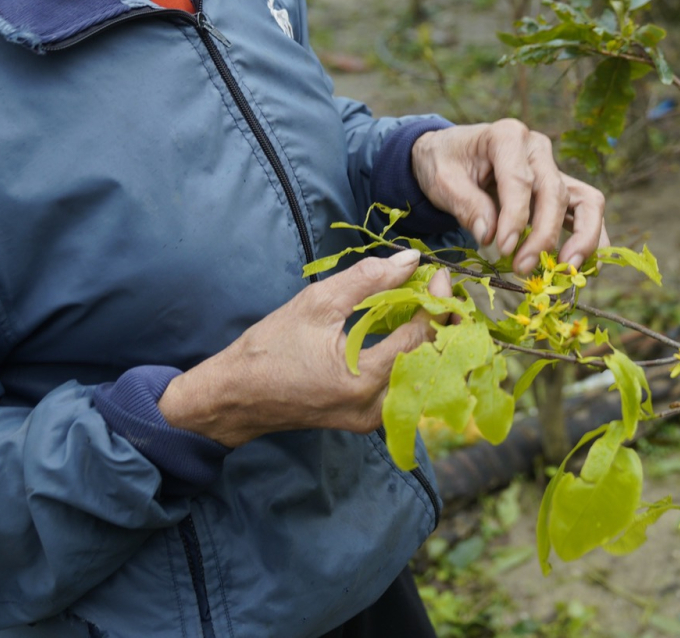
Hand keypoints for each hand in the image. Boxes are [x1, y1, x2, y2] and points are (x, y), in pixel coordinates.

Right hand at [158, 249, 450, 446]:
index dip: (436, 302)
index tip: (438, 274)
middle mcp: (376, 406)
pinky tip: (409, 331)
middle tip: (440, 289)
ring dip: (430, 339)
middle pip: (431, 359)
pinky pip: (405, 386)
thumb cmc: (271, 347)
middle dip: (442, 321)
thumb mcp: (317, 303)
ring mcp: (373, 418)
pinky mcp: (367, 419)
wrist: (237, 396)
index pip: (421, 337)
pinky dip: (413, 356)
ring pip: (422, 375)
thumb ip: (368, 279)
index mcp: (364, 379)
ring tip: (428, 306)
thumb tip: (411, 259)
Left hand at [410, 119, 608, 272]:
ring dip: (582, 237)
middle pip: (554, 192)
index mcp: (506, 136)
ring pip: (584, 200)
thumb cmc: (445, 163)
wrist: (450, 155)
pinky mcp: (560, 187)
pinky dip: (593, 236)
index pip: (519, 179)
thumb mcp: (442, 180)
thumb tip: (490, 235)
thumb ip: (466, 205)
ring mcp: (553, 167)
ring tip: (568, 268)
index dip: (515, 217)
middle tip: (522, 268)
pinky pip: (586, 209)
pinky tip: (589, 265)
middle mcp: (537, 148)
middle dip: (543, 234)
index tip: (503, 248)